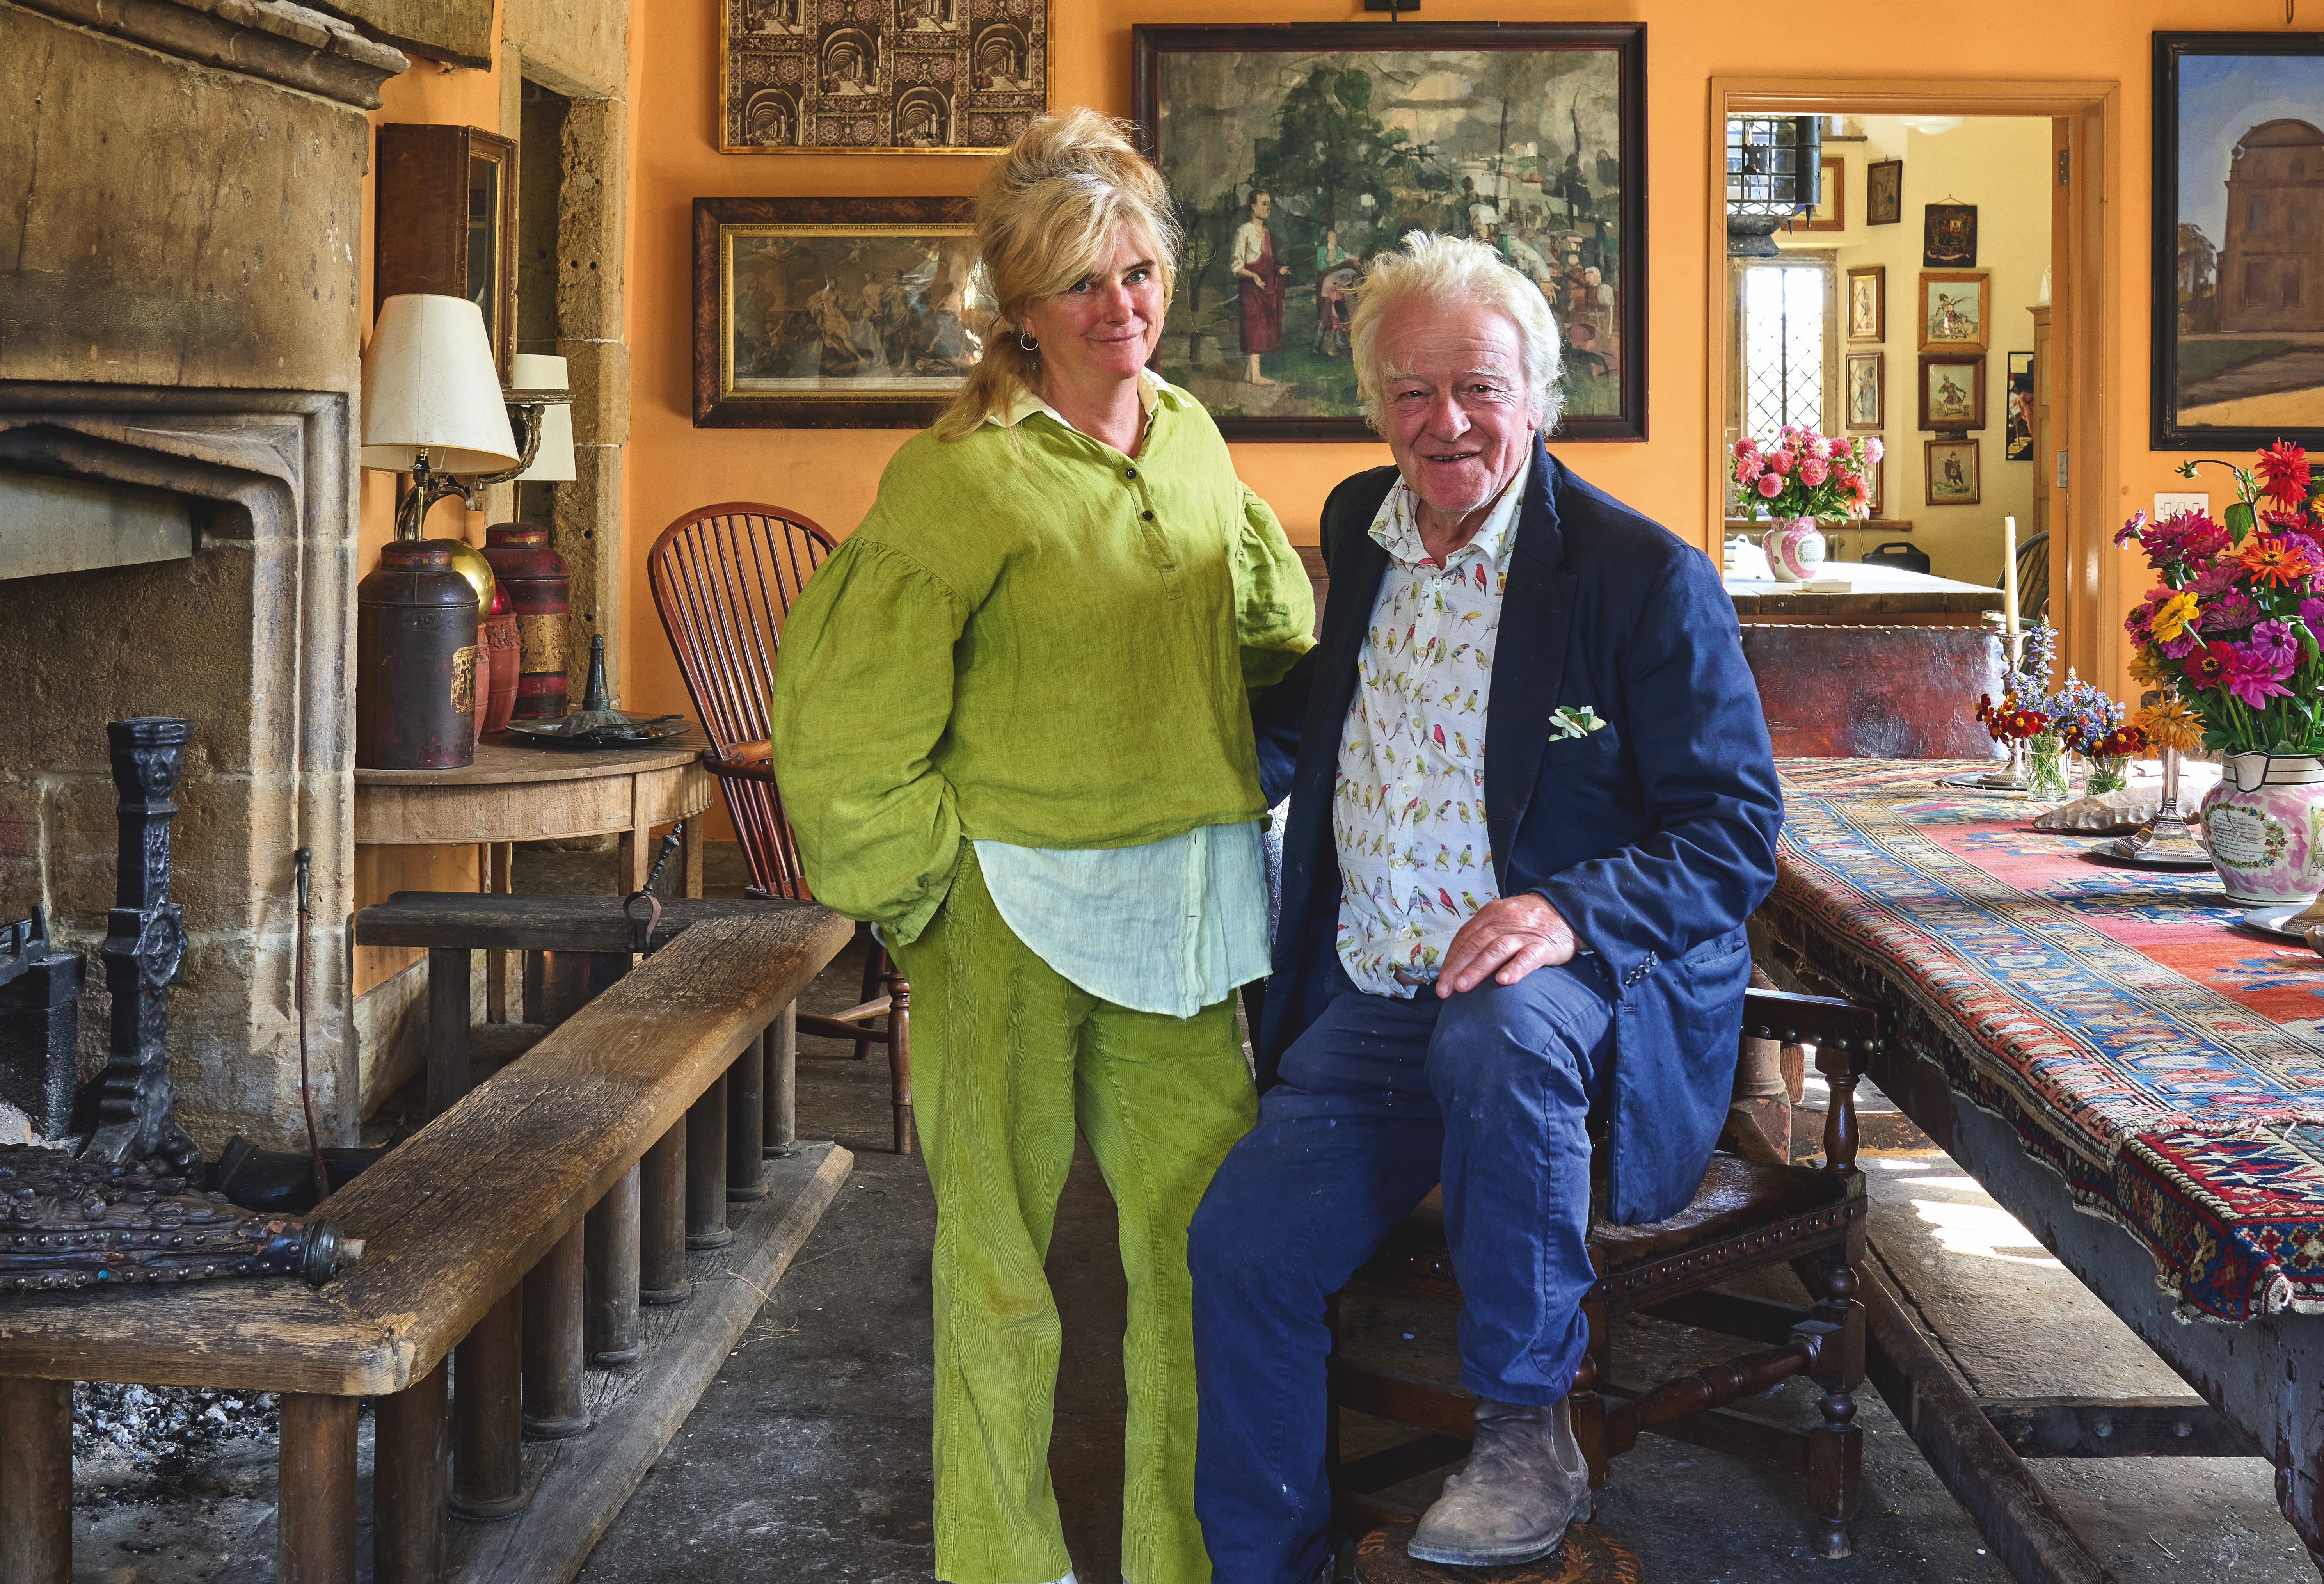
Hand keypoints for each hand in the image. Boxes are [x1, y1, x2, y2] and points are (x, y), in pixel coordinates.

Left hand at [1437, 892, 1576, 996]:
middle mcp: (1504, 921)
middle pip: (1476, 944)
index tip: (1440, 983)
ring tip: (1463, 987)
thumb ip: (1483, 937)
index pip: (1464, 938)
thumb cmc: (1529, 923)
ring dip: (1477, 969)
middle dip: (1457, 968)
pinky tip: (1504, 981)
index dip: (1451, 961)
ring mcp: (1525, 933)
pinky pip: (1528, 957)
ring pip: (1496, 949)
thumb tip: (1457, 965)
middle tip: (1446, 989)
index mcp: (1490, 915)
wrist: (1567, 910)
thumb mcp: (1503, 921)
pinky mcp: (1545, 945)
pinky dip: (1515, 968)